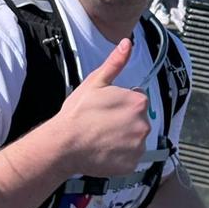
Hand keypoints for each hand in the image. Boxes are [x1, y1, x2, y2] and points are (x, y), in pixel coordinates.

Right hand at [48, 38, 150, 176]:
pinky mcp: (132, 165)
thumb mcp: (95, 83)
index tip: (105, 109)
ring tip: (101, 138)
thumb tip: (127, 43)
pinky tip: (104, 151)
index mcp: (137, 102)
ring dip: (123, 139)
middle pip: (138, 120)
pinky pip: (130, 158)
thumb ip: (115, 63)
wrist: (64, 144)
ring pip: (135, 139)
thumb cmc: (78, 113)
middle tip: (101, 124)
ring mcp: (139, 146)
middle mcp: (144, 124)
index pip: (137, 100)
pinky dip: (120, 156)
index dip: (120, 103)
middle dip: (124, 121)